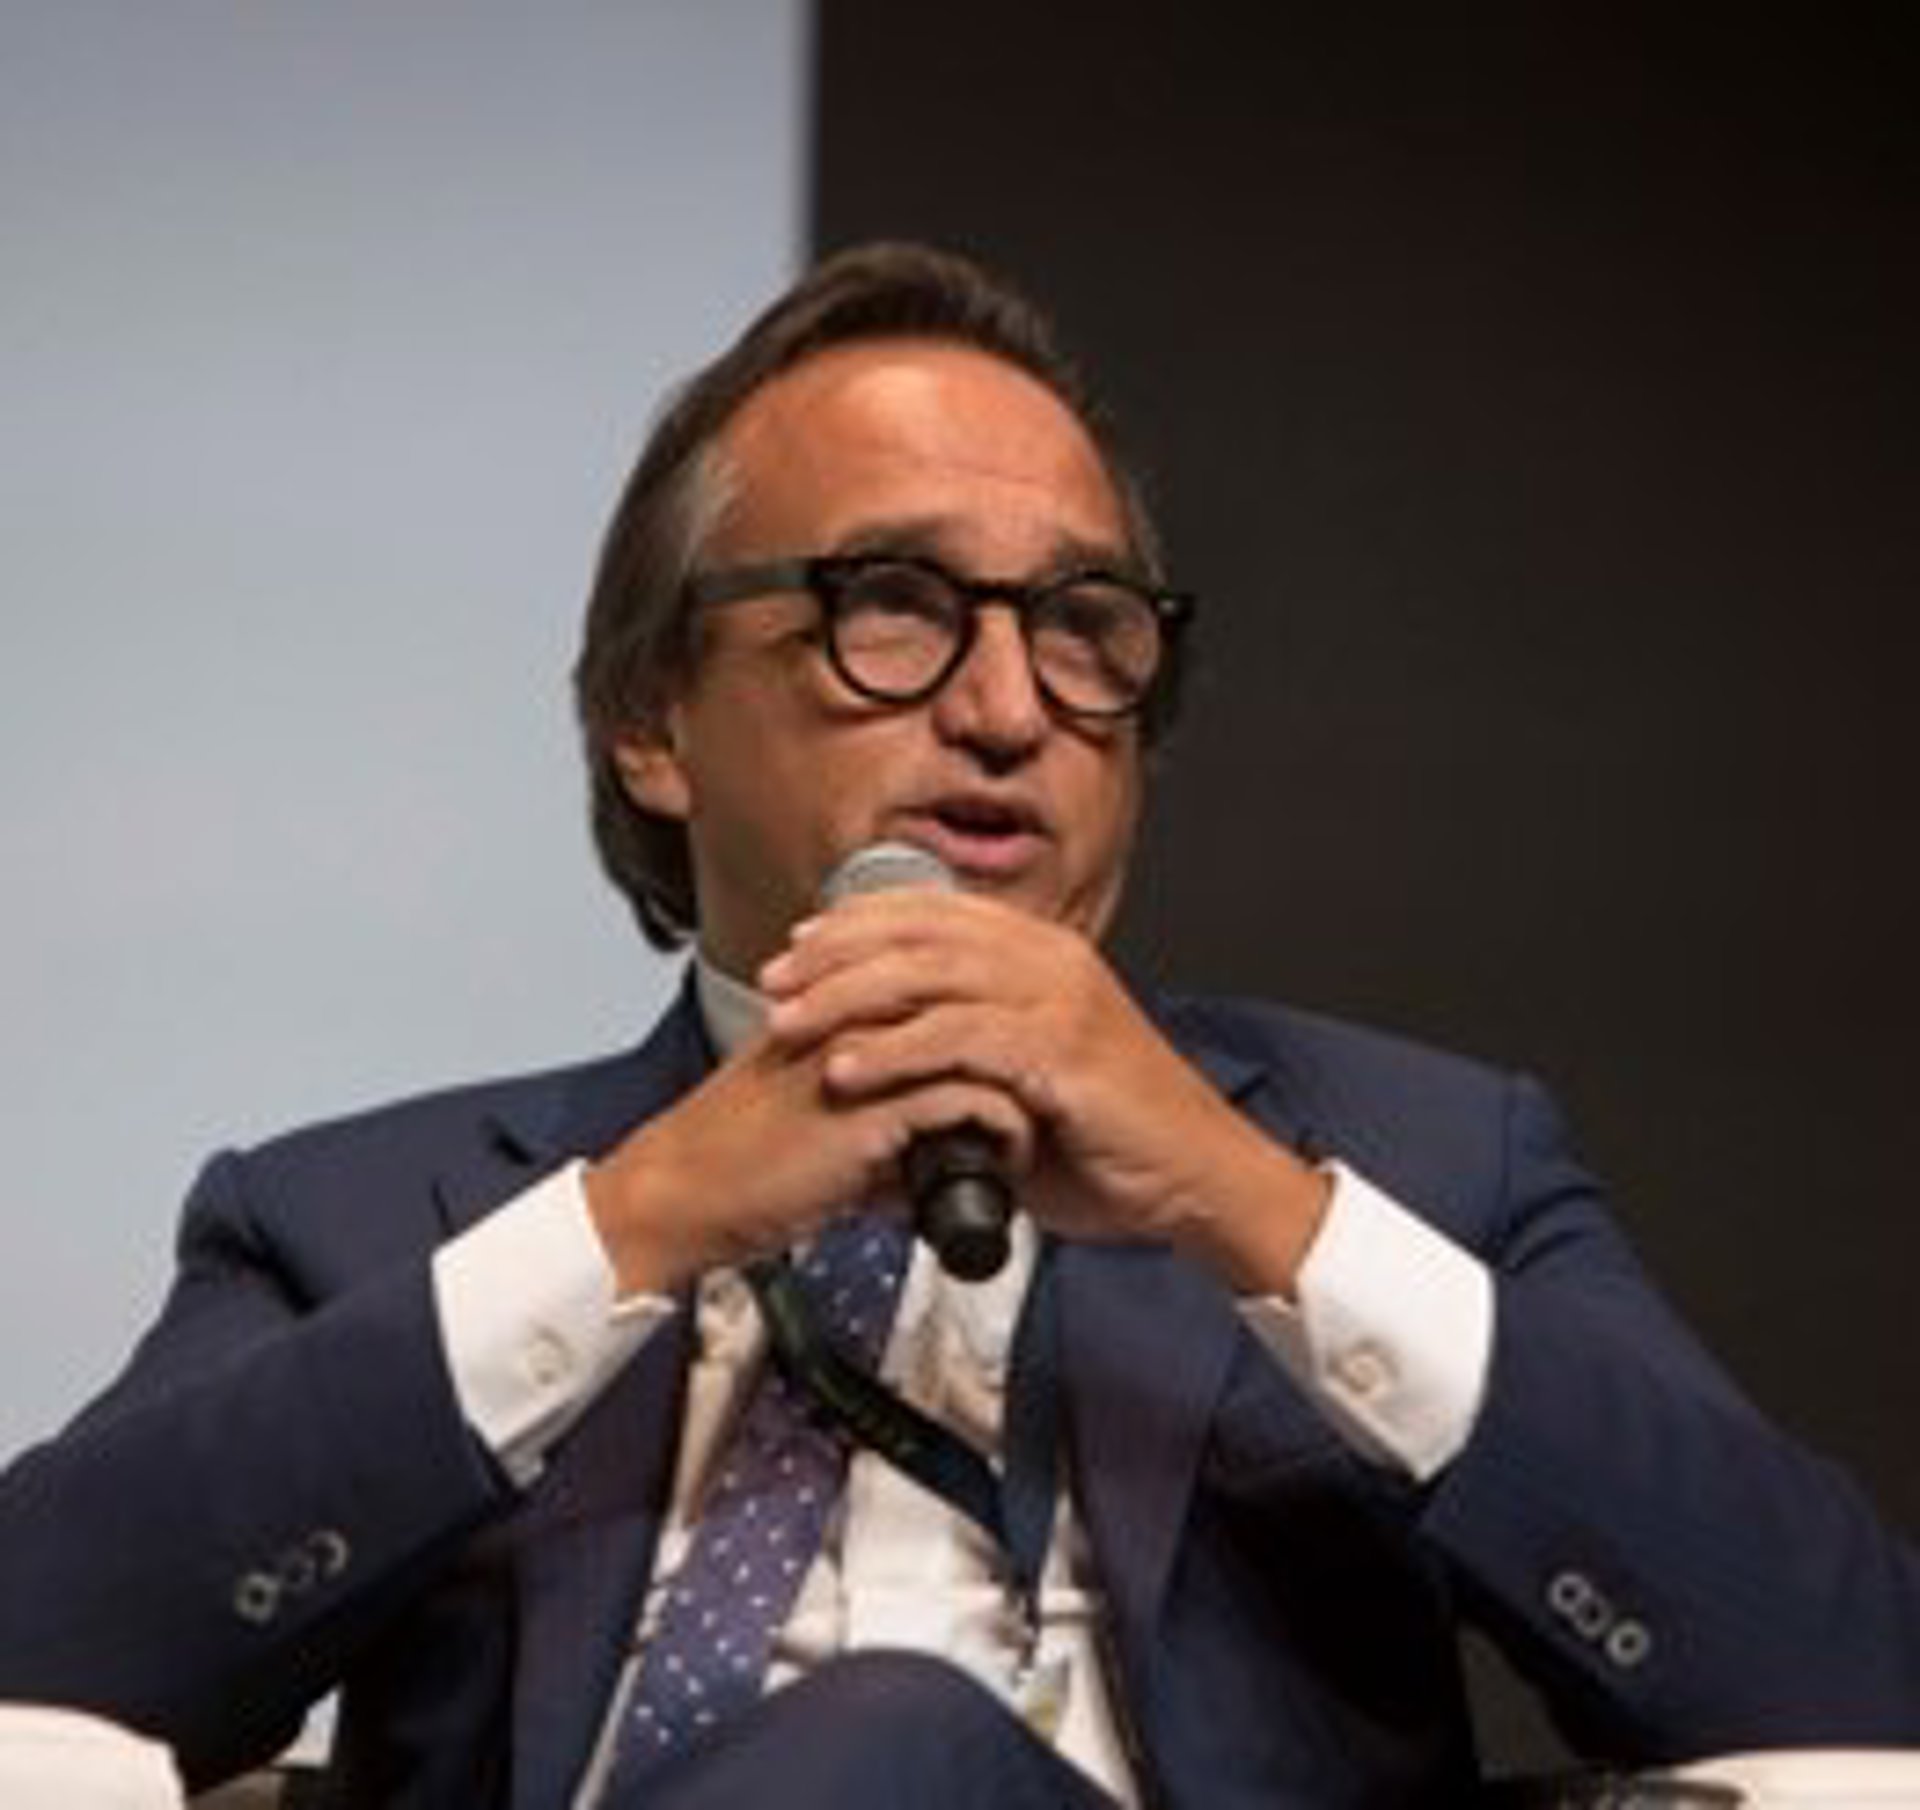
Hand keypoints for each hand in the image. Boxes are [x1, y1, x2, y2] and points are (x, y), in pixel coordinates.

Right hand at [583, 990, 1034, 1296]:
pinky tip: (1010, 1165)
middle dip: (1025, 1046)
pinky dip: (1005, 1135)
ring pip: (984, 1042)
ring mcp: (867, 1053)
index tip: (1031, 1058)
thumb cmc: (739, 1153)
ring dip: (1024, 1090)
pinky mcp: (871, 1109)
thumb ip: (875, 1082)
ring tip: (1035, 1133)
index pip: (951, 971)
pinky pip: (970, 1101)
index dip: (1000, 1012)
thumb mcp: (813, 1093)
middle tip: (1051, 1092)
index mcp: (843, 991)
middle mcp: (857, 1008)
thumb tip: (934, 1116)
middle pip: (978, 997)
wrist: (686, 1195)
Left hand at [757, 890, 1330, 1292]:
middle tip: (776, 981)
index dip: (860, 921)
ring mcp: (1058, 1001)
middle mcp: (1050, 962)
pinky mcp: (1061, 1052)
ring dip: (848, 998)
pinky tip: (848, 1070)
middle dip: (837, 953)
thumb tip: (894, 1068)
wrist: (1198, 1177)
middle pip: (921, 932)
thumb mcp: (1031, 1078)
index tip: (800, 946)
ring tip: (791, 1024)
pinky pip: (959, 1038)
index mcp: (1042, 955)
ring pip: (931, 975)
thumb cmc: (1116, 1139)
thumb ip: (967, 1058)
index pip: (935, 912)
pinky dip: (895, 1052)